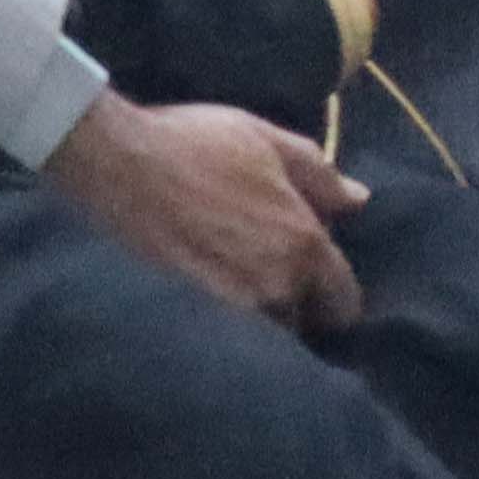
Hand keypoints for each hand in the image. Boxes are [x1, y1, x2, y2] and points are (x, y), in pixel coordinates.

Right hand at [44, 96, 365, 334]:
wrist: (118, 165)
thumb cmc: (195, 144)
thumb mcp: (267, 141)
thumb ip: (321, 176)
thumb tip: (360, 200)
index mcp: (303, 246)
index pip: (344, 303)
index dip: (335, 295)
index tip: (319, 285)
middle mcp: (275, 288)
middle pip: (303, 322)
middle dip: (295, 306)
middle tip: (268, 277)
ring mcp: (231, 310)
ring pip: (263, 333)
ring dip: (259, 318)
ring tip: (233, 286)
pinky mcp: (190, 320)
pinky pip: (225, 336)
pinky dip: (225, 325)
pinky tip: (205, 295)